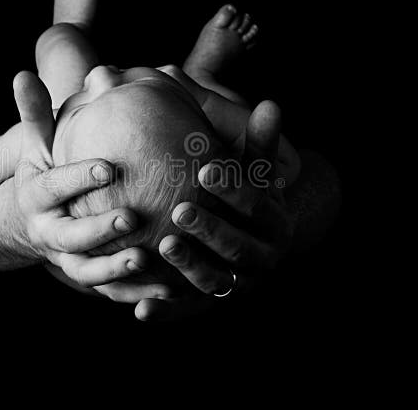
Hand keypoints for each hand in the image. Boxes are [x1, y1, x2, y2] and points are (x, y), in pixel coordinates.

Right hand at [10, 71, 146, 286]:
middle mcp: (48, 231)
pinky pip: (110, 292)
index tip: (109, 166)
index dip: (78, 178)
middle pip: (69, 237)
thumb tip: (21, 76)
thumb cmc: (47, 170)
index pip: (54, 186)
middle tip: (131, 216)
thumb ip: (35, 114)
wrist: (32, 220)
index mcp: (37, 195)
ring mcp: (66, 259)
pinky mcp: (88, 277)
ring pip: (86, 272)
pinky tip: (166, 289)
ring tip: (146, 259)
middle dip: (98, 229)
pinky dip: (135, 295)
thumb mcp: (37, 144)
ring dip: (115, 270)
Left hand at [136, 100, 293, 320]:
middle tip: (180, 210)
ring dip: (190, 267)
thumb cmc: (242, 196)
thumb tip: (272, 105)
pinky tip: (141, 309)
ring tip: (163, 246)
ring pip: (215, 282)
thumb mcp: (252, 172)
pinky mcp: (207, 305)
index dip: (234, 189)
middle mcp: (262, 261)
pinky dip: (166, 312)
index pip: (258, 207)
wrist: (248, 241)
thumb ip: (258, 145)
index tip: (206, 169)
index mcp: (276, 226)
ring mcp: (236, 286)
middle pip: (238, 248)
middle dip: (211, 230)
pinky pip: (186, 311)